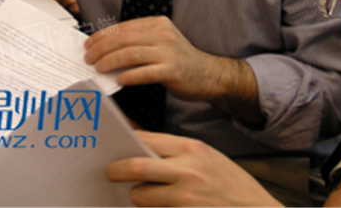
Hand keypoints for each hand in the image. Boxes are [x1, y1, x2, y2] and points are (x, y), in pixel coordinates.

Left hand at [85, 16, 262, 123]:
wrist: (208, 74)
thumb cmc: (180, 60)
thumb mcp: (161, 41)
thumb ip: (139, 41)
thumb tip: (106, 49)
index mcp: (158, 23)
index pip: (124, 27)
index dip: (103, 36)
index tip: (89, 44)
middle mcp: (163, 34)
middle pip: (124, 39)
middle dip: (102, 48)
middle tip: (89, 58)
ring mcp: (169, 52)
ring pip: (130, 54)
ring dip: (110, 61)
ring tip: (99, 68)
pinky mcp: (172, 70)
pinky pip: (144, 73)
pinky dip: (128, 76)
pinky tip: (118, 80)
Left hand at [106, 131, 281, 206]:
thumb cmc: (230, 184)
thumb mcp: (207, 157)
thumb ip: (177, 151)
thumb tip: (141, 142)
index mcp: (193, 149)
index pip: (148, 140)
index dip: (126, 142)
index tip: (114, 146)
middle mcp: (187, 171)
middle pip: (136, 166)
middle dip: (117, 170)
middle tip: (110, 172)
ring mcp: (185, 197)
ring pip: (140, 195)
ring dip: (136, 196)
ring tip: (143, 195)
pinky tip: (159, 207)